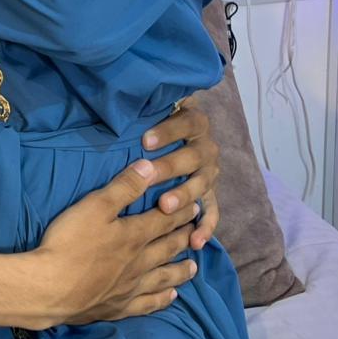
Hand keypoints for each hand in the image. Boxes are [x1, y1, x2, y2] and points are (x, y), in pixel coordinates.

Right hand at [32, 159, 199, 327]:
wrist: (50, 288)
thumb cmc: (70, 243)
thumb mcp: (95, 206)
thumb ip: (124, 187)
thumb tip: (150, 167)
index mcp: (134, 235)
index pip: (164, 221)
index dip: (181, 212)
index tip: (195, 207)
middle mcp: (139, 262)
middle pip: (167, 248)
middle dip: (184, 237)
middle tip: (198, 232)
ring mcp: (130, 287)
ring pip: (163, 277)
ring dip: (179, 270)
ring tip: (194, 267)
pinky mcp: (118, 307)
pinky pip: (148, 303)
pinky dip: (162, 299)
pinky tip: (171, 297)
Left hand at [142, 98, 220, 250]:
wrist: (178, 129)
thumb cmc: (155, 118)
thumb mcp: (154, 106)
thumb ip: (146, 102)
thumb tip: (125, 96)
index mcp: (195, 121)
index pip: (186, 123)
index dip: (168, 131)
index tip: (145, 140)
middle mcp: (206, 147)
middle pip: (192, 156)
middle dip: (170, 166)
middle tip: (149, 175)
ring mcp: (209, 172)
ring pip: (200, 184)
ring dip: (184, 195)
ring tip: (165, 205)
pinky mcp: (209, 194)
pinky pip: (212, 211)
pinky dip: (205, 227)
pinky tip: (195, 242)